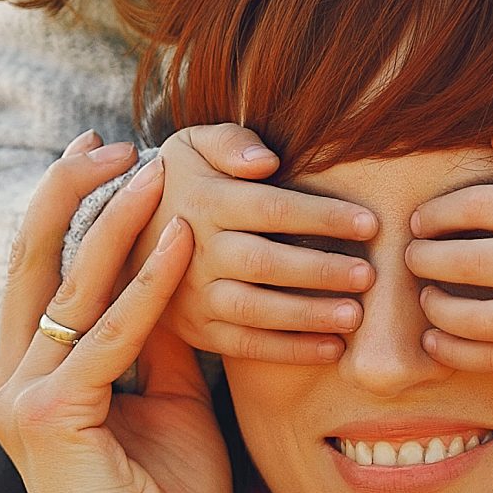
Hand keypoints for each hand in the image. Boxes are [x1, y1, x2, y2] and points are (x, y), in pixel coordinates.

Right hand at [0, 140, 233, 492]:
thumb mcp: (170, 407)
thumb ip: (160, 342)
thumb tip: (175, 270)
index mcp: (32, 382)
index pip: (48, 276)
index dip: (76, 211)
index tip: (116, 159)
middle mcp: (12, 384)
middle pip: (37, 262)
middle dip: (75, 192)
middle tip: (117, 139)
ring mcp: (22, 400)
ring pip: (72, 286)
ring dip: (120, 221)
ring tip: (160, 168)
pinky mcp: (51, 417)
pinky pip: (109, 333)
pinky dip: (148, 285)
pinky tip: (183, 240)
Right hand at [126, 123, 376, 364]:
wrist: (123, 234)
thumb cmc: (180, 182)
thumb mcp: (192, 144)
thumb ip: (230, 141)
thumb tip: (267, 161)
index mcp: (205, 201)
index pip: (272, 208)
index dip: (322, 217)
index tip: (369, 224)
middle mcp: (196, 251)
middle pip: (265, 263)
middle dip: (320, 271)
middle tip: (368, 275)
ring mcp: (194, 295)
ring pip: (255, 310)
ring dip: (308, 316)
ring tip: (355, 316)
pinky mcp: (197, 329)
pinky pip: (245, 345)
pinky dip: (289, 351)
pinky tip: (331, 348)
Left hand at [405, 123, 492, 373]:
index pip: (483, 208)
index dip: (439, 213)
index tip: (420, 220)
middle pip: (471, 264)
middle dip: (425, 258)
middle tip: (408, 256)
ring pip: (478, 320)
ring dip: (436, 309)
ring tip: (425, 296)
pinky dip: (456, 352)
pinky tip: (436, 340)